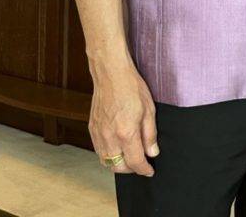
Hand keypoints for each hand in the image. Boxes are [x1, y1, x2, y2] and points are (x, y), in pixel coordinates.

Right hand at [88, 57, 158, 176]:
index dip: (144, 169)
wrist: (111, 74)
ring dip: (119, 164)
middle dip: (131, 170)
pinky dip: (108, 155)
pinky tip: (117, 148)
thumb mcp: (149, 110)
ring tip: (130, 157)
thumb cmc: (131, 88)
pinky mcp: (92, 129)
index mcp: (126, 133)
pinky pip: (99, 151)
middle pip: (118, 167)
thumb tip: (152, 152)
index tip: (150, 171)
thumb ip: (150, 135)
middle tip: (141, 164)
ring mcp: (98, 134)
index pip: (135, 162)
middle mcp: (109, 137)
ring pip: (106, 161)